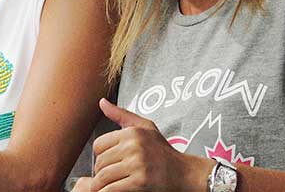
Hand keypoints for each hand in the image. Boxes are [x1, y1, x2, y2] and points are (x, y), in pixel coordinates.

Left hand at [76, 98, 211, 191]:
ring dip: (101, 184)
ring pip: (104, 176)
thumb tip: (102, 102)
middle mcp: (134, 147)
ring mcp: (138, 164)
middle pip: (100, 162)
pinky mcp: (141, 181)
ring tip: (105, 186)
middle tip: (106, 177)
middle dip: (100, 172)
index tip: (107, 162)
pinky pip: (112, 189)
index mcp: (132, 133)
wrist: (186, 174)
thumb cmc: (163, 151)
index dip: (100, 155)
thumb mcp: (146, 127)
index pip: (98, 145)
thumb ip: (122, 115)